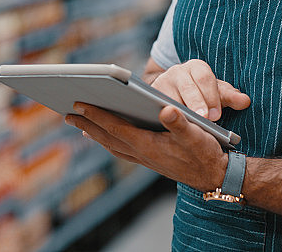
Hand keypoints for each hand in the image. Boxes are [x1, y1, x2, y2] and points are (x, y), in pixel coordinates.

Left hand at [66, 103, 227, 191]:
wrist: (214, 176)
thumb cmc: (207, 153)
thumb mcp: (197, 135)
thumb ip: (181, 122)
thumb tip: (166, 109)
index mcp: (149, 145)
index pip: (116, 128)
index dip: (97, 116)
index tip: (79, 105)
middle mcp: (143, 154)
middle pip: (108, 138)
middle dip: (87, 125)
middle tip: (67, 113)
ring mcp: (145, 159)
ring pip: (112, 146)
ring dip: (95, 134)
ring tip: (80, 124)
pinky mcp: (150, 161)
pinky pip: (122, 150)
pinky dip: (110, 142)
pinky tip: (107, 137)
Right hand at [151, 59, 249, 120]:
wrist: (174, 93)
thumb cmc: (201, 94)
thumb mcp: (216, 94)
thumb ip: (230, 97)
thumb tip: (245, 101)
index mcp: (197, 67)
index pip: (205, 78)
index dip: (211, 96)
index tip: (216, 115)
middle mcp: (178, 71)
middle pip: (188, 86)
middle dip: (196, 103)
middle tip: (204, 118)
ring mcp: (162, 82)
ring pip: (170, 95)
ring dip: (178, 110)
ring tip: (187, 123)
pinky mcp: (151, 94)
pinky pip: (157, 104)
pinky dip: (164, 114)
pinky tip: (169, 126)